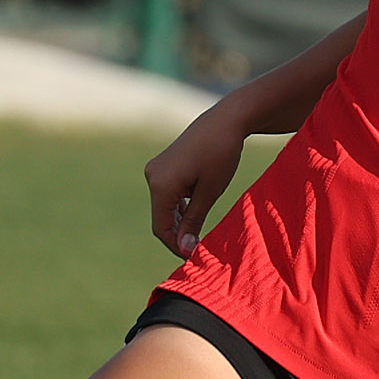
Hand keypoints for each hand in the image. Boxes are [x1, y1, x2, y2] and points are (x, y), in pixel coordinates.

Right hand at [145, 98, 256, 257]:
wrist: (225, 120)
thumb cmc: (221, 154)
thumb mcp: (209, 192)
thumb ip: (194, 221)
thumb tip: (184, 248)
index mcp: (160, 185)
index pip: (161, 228)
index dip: (175, 245)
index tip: (193, 257)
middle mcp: (152, 177)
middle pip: (161, 218)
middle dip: (178, 234)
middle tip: (198, 247)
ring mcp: (155, 170)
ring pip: (164, 207)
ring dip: (179, 220)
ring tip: (199, 230)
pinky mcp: (162, 165)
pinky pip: (167, 194)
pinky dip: (179, 206)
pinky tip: (196, 209)